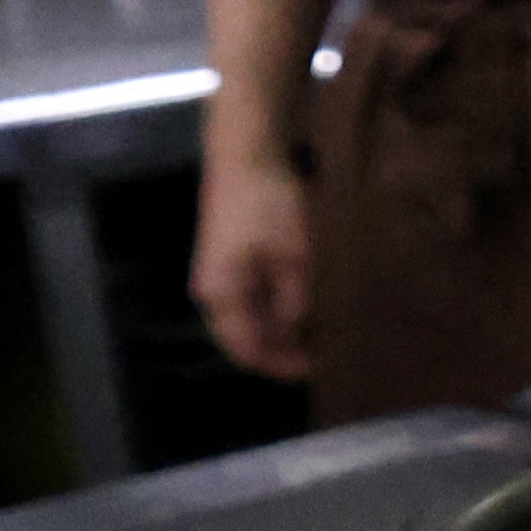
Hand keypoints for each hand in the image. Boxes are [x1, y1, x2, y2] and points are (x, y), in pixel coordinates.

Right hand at [193, 153, 313, 381]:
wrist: (245, 157)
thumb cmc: (269, 206)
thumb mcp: (293, 257)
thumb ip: (293, 301)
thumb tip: (296, 333)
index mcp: (222, 296)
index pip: (246, 349)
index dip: (278, 366)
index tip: (314, 373)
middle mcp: (212, 292)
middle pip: (242, 338)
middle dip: (277, 352)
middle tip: (319, 360)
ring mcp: (217, 276)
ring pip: (245, 320)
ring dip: (275, 333)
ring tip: (314, 340)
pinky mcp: (226, 261)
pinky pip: (247, 300)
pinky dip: (270, 312)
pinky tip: (298, 312)